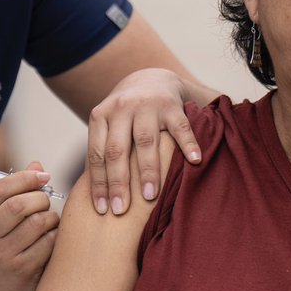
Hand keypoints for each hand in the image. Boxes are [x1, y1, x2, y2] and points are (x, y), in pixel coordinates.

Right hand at [0, 162, 59, 290]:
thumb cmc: (11, 251)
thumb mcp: (7, 223)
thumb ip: (21, 192)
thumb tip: (37, 165)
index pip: (0, 189)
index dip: (25, 177)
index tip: (44, 176)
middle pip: (19, 204)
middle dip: (41, 200)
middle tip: (47, 206)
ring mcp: (3, 254)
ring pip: (38, 222)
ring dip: (52, 220)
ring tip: (50, 226)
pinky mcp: (21, 270)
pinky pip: (48, 243)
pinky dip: (56, 238)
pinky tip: (52, 244)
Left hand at [86, 68, 200, 215]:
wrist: (152, 79)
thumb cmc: (126, 116)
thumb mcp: (109, 126)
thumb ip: (103, 152)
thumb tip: (96, 199)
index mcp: (101, 116)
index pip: (97, 155)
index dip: (98, 184)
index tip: (102, 210)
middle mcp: (121, 109)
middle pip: (117, 150)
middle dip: (119, 182)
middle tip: (121, 210)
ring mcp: (147, 105)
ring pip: (146, 141)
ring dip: (148, 171)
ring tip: (150, 196)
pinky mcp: (172, 105)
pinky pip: (180, 127)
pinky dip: (188, 144)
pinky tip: (195, 161)